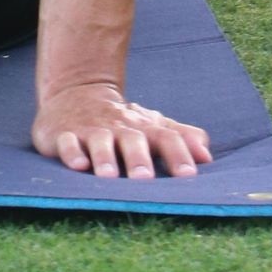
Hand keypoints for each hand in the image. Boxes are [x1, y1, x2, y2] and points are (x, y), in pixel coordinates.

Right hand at [32, 82, 211, 179]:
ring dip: (104, 157)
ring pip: (99, 141)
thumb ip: (180, 137)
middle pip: (132, 140)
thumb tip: (207, 154)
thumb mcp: (151, 125)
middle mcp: (119, 128)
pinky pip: (66, 142)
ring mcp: (91, 130)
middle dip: (138, 158)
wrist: (76, 92)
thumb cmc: (122, 121)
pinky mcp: (64, 134)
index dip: (178, 154)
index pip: (166, 137)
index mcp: (144, 128)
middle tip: (145, 179)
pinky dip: (71, 153)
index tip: (189, 176)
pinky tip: (78, 165)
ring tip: (108, 176)